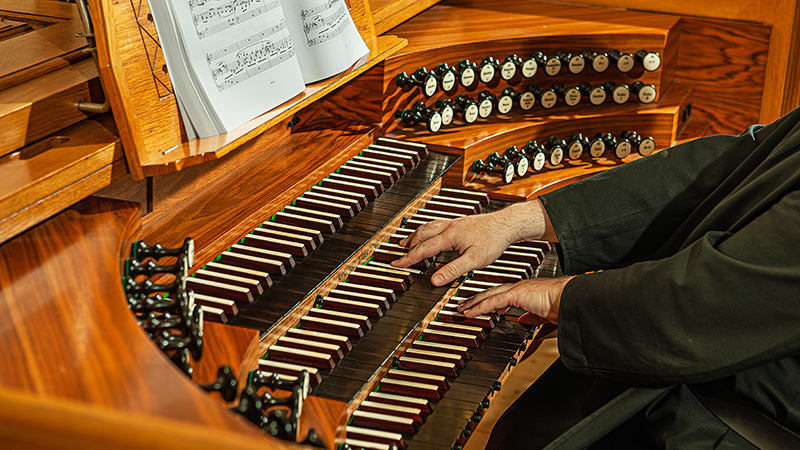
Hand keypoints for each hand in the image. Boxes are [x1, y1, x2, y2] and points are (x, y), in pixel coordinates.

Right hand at [392, 200, 549, 285]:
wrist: (506, 224)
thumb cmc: (493, 240)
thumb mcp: (473, 261)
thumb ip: (452, 270)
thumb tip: (435, 279)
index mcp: (449, 236)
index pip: (423, 249)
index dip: (408, 259)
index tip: (397, 264)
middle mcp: (449, 227)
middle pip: (421, 235)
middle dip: (408, 245)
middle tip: (399, 254)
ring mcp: (454, 223)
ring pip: (428, 227)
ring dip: (415, 235)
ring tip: (408, 241)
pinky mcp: (460, 222)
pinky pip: (437, 224)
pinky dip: (427, 229)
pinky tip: (432, 233)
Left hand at [457, 276, 574, 326]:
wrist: (570, 298)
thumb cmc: (562, 304)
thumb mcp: (544, 314)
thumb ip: (533, 317)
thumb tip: (525, 321)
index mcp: (525, 292)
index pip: (502, 294)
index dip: (489, 300)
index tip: (479, 305)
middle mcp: (519, 288)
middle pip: (491, 292)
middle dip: (476, 299)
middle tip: (464, 304)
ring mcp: (516, 289)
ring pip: (489, 295)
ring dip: (473, 303)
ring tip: (462, 308)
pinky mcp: (515, 294)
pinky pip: (493, 301)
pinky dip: (480, 307)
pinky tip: (471, 312)